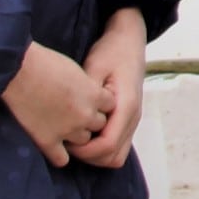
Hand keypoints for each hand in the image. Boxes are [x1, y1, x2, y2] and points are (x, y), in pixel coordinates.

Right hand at [2, 40, 111, 168]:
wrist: (17, 70)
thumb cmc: (44, 62)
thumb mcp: (74, 69)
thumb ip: (86, 85)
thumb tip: (88, 92)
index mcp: (94, 95)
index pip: (110, 106)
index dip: (99, 102)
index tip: (88, 98)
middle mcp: (85, 115)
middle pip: (99, 124)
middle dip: (89, 119)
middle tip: (73, 111)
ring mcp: (67, 130)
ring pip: (83, 141)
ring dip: (76, 135)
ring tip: (61, 125)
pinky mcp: (47, 141)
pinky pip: (62, 159)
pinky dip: (59, 154)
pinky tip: (53, 145)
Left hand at [74, 10, 149, 169]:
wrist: (129, 41)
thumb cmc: (111, 51)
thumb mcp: (95, 68)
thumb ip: (87, 95)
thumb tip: (74, 117)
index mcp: (126, 106)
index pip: (107, 145)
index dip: (84, 151)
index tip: (65, 142)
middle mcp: (133, 118)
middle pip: (112, 157)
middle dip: (88, 157)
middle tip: (67, 144)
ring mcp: (133, 121)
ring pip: (116, 156)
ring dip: (95, 155)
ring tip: (75, 141)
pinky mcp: (128, 120)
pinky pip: (117, 146)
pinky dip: (101, 149)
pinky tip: (85, 135)